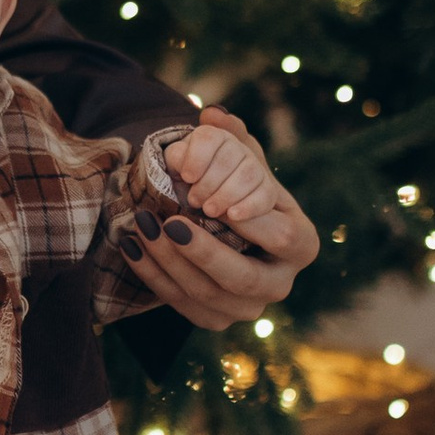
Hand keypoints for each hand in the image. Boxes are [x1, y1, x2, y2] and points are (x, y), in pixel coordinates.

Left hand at [117, 111, 318, 332]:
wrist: (221, 227)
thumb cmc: (238, 187)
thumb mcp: (241, 160)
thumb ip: (232, 136)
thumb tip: (212, 115)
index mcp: (302, 244)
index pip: (281, 236)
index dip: (249, 221)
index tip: (212, 202)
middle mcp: (281, 283)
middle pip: (244, 278)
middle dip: (204, 252)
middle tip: (168, 222)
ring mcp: (249, 308)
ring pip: (209, 297)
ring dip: (171, 264)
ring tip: (143, 228)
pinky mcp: (216, 319)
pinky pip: (183, 306)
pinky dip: (154, 277)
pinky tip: (132, 246)